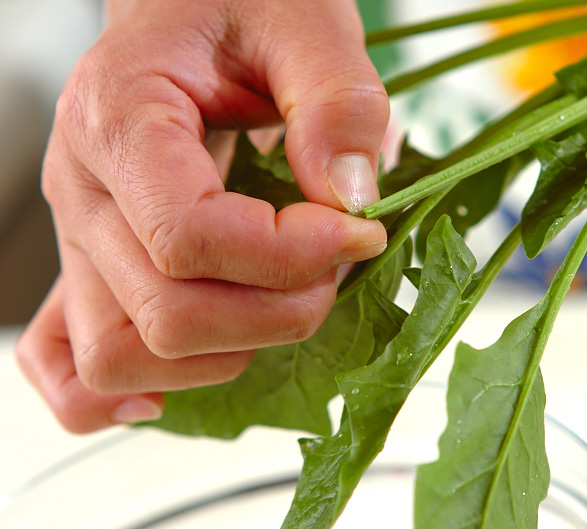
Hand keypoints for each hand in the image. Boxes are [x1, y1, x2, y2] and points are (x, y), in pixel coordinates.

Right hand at [15, 0, 388, 432]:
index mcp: (120, 118)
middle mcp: (83, 190)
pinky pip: (74, 364)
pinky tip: (185, 375)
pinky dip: (126, 390)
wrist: (190, 10)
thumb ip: (336, 102)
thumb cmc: (239, 7)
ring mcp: (81, 240)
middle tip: (337, 262)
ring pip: (122, 353)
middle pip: (166, 312)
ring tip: (285, 298)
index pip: (189, 237)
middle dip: (278, 310)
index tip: (359, 231)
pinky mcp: (94, 271)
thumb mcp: (305, 20)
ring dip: (226, 351)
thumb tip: (350, 201)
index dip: (289, 255)